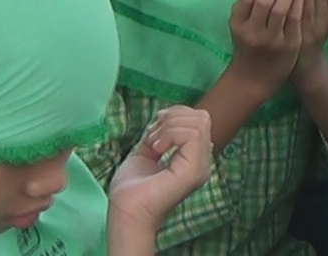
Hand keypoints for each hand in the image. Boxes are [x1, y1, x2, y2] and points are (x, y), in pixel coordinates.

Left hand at [108, 107, 212, 231]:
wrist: (125, 211)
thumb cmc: (132, 188)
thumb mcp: (147, 149)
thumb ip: (160, 133)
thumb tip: (166, 115)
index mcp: (194, 158)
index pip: (199, 119)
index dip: (174, 115)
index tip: (153, 134)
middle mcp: (203, 163)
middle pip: (201, 117)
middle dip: (172, 118)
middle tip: (153, 138)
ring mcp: (201, 167)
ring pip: (198, 122)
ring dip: (168, 127)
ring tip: (154, 145)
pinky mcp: (194, 171)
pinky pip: (192, 134)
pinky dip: (169, 134)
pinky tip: (156, 149)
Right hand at [227, 0, 303, 96]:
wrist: (253, 79)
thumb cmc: (247, 45)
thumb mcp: (240, 25)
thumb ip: (248, 4)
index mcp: (238, 23)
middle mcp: (253, 32)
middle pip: (266, 0)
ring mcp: (271, 40)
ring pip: (281, 8)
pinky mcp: (288, 46)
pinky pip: (295, 20)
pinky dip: (299, 2)